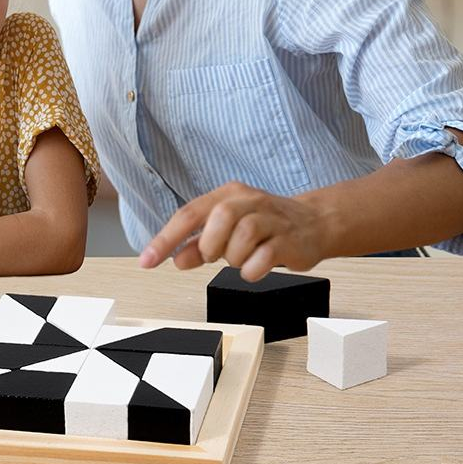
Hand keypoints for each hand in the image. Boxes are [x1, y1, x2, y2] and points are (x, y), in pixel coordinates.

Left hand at [138, 181, 328, 280]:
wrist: (315, 222)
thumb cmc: (265, 225)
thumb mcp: (227, 231)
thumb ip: (199, 244)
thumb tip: (176, 259)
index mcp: (228, 194)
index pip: (189, 213)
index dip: (165, 239)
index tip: (147, 260)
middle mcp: (249, 200)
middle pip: (218, 217)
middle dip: (209, 244)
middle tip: (213, 255)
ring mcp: (271, 218)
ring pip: (242, 235)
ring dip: (233, 257)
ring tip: (241, 259)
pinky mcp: (289, 239)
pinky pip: (264, 257)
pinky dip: (252, 269)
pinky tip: (255, 267)